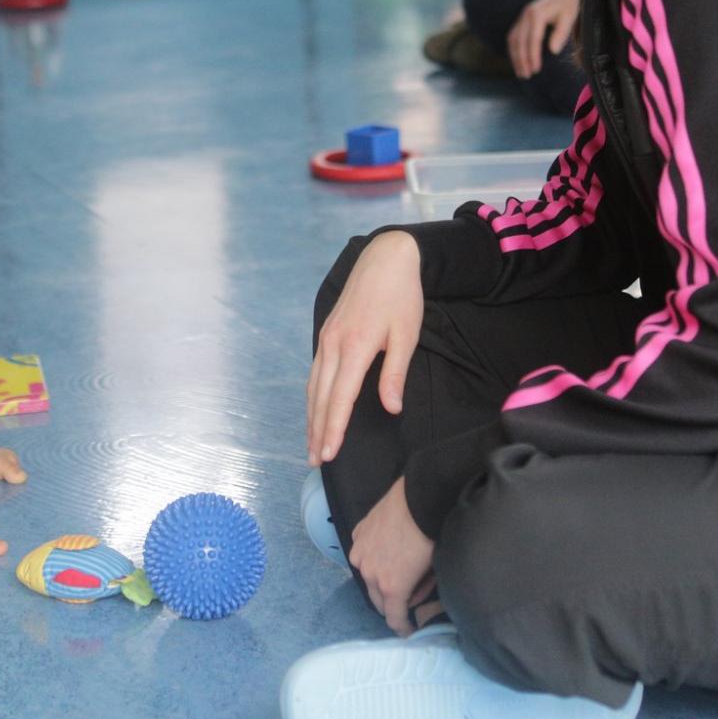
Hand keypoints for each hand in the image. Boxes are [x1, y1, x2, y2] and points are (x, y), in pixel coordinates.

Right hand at [307, 232, 422, 465]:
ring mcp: (327, 338)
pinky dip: (313, 396)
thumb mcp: (406, 334)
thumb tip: (392, 408)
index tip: (329, 454)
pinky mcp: (326, 333)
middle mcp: (334, 345)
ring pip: (314, 385)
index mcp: (356, 347)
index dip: (334, 429)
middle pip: (321, 397)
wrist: (385, 258)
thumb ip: (395, 373)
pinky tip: (315, 409)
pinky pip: (315, 371)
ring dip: (311, 416)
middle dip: (317, 430)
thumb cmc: (401, 297)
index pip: (341, 398)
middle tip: (315, 460)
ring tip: (311, 443)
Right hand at [348, 478, 436, 635]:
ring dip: (379, 579)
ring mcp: (360, 552)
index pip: (393, 618)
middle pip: (378, 600)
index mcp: (391, 587)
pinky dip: (372, 557)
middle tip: (405, 600)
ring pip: (367, 576)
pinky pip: (363, 553)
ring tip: (396, 569)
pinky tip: (386, 548)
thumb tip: (414, 595)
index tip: (408, 630)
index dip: (402, 627)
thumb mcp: (432, 570)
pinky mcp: (358, 534)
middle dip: (391, 604)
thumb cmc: (431, 535)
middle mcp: (369, 574)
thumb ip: (420, 589)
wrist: (419, 499)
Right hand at [508, 0, 579, 79]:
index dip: (533, 55)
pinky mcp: (520, 20)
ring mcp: (521, 17)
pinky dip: (513, 50)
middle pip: (520, 41)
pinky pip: (512, 37)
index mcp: (537, 13)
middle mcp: (526, 14)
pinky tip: (518, 62)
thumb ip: (561, 33)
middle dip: (522, 60)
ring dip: (515, 57)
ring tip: (521, 73)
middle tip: (527, 76)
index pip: (533, 38)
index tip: (536, 70)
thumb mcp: (569, 17)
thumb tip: (553, 51)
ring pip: (513, 40)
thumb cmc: (568, 7)